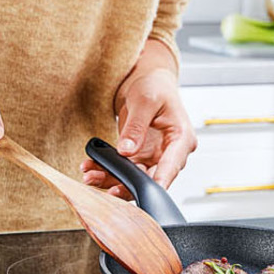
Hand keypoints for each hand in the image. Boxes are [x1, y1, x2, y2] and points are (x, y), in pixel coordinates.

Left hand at [79, 64, 195, 199]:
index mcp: (182, 138)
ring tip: (91, 176)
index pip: (172, 166)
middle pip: (152, 178)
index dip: (159, 181)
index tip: (144, 191)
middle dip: (128, 183)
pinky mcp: (140, 158)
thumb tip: (127, 151)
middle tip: (105, 184)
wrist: (147, 82)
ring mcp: (155, 157)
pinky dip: (108, 171)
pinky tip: (92, 168)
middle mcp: (170, 153)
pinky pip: (125, 170)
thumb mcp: (145, 101)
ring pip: (135, 178)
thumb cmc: (155, 87)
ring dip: (113, 179)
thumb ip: (136, 127)